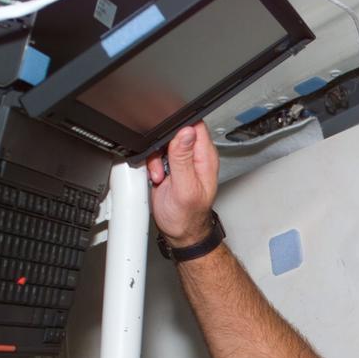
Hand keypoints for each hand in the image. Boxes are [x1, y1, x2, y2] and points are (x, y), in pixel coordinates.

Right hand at [147, 122, 218, 245]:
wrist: (180, 232)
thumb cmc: (188, 216)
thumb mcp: (184, 188)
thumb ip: (183, 158)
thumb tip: (186, 132)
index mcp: (206, 158)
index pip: (196, 125)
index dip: (179, 127)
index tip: (168, 142)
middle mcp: (196, 157)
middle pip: (176, 131)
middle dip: (162, 146)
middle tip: (163, 166)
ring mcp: (183, 161)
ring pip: (163, 143)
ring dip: (155, 158)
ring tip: (160, 176)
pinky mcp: (171, 166)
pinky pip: (157, 154)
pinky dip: (152, 165)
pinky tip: (158, 178)